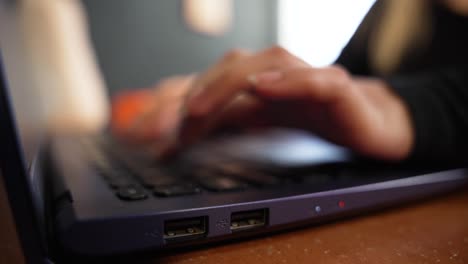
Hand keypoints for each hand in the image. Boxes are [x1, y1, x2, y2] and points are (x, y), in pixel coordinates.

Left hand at [113, 46, 413, 160]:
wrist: (369, 122)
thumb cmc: (314, 118)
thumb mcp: (257, 127)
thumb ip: (218, 129)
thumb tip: (169, 145)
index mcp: (256, 82)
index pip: (210, 82)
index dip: (172, 100)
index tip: (140, 129)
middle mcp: (277, 73)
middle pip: (231, 68)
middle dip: (193, 93)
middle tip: (161, 127)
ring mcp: (306, 77)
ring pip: (267, 64)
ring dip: (228, 83)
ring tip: (196, 108)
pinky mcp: (338, 88)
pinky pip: (315, 80)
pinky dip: (291, 81)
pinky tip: (264, 87)